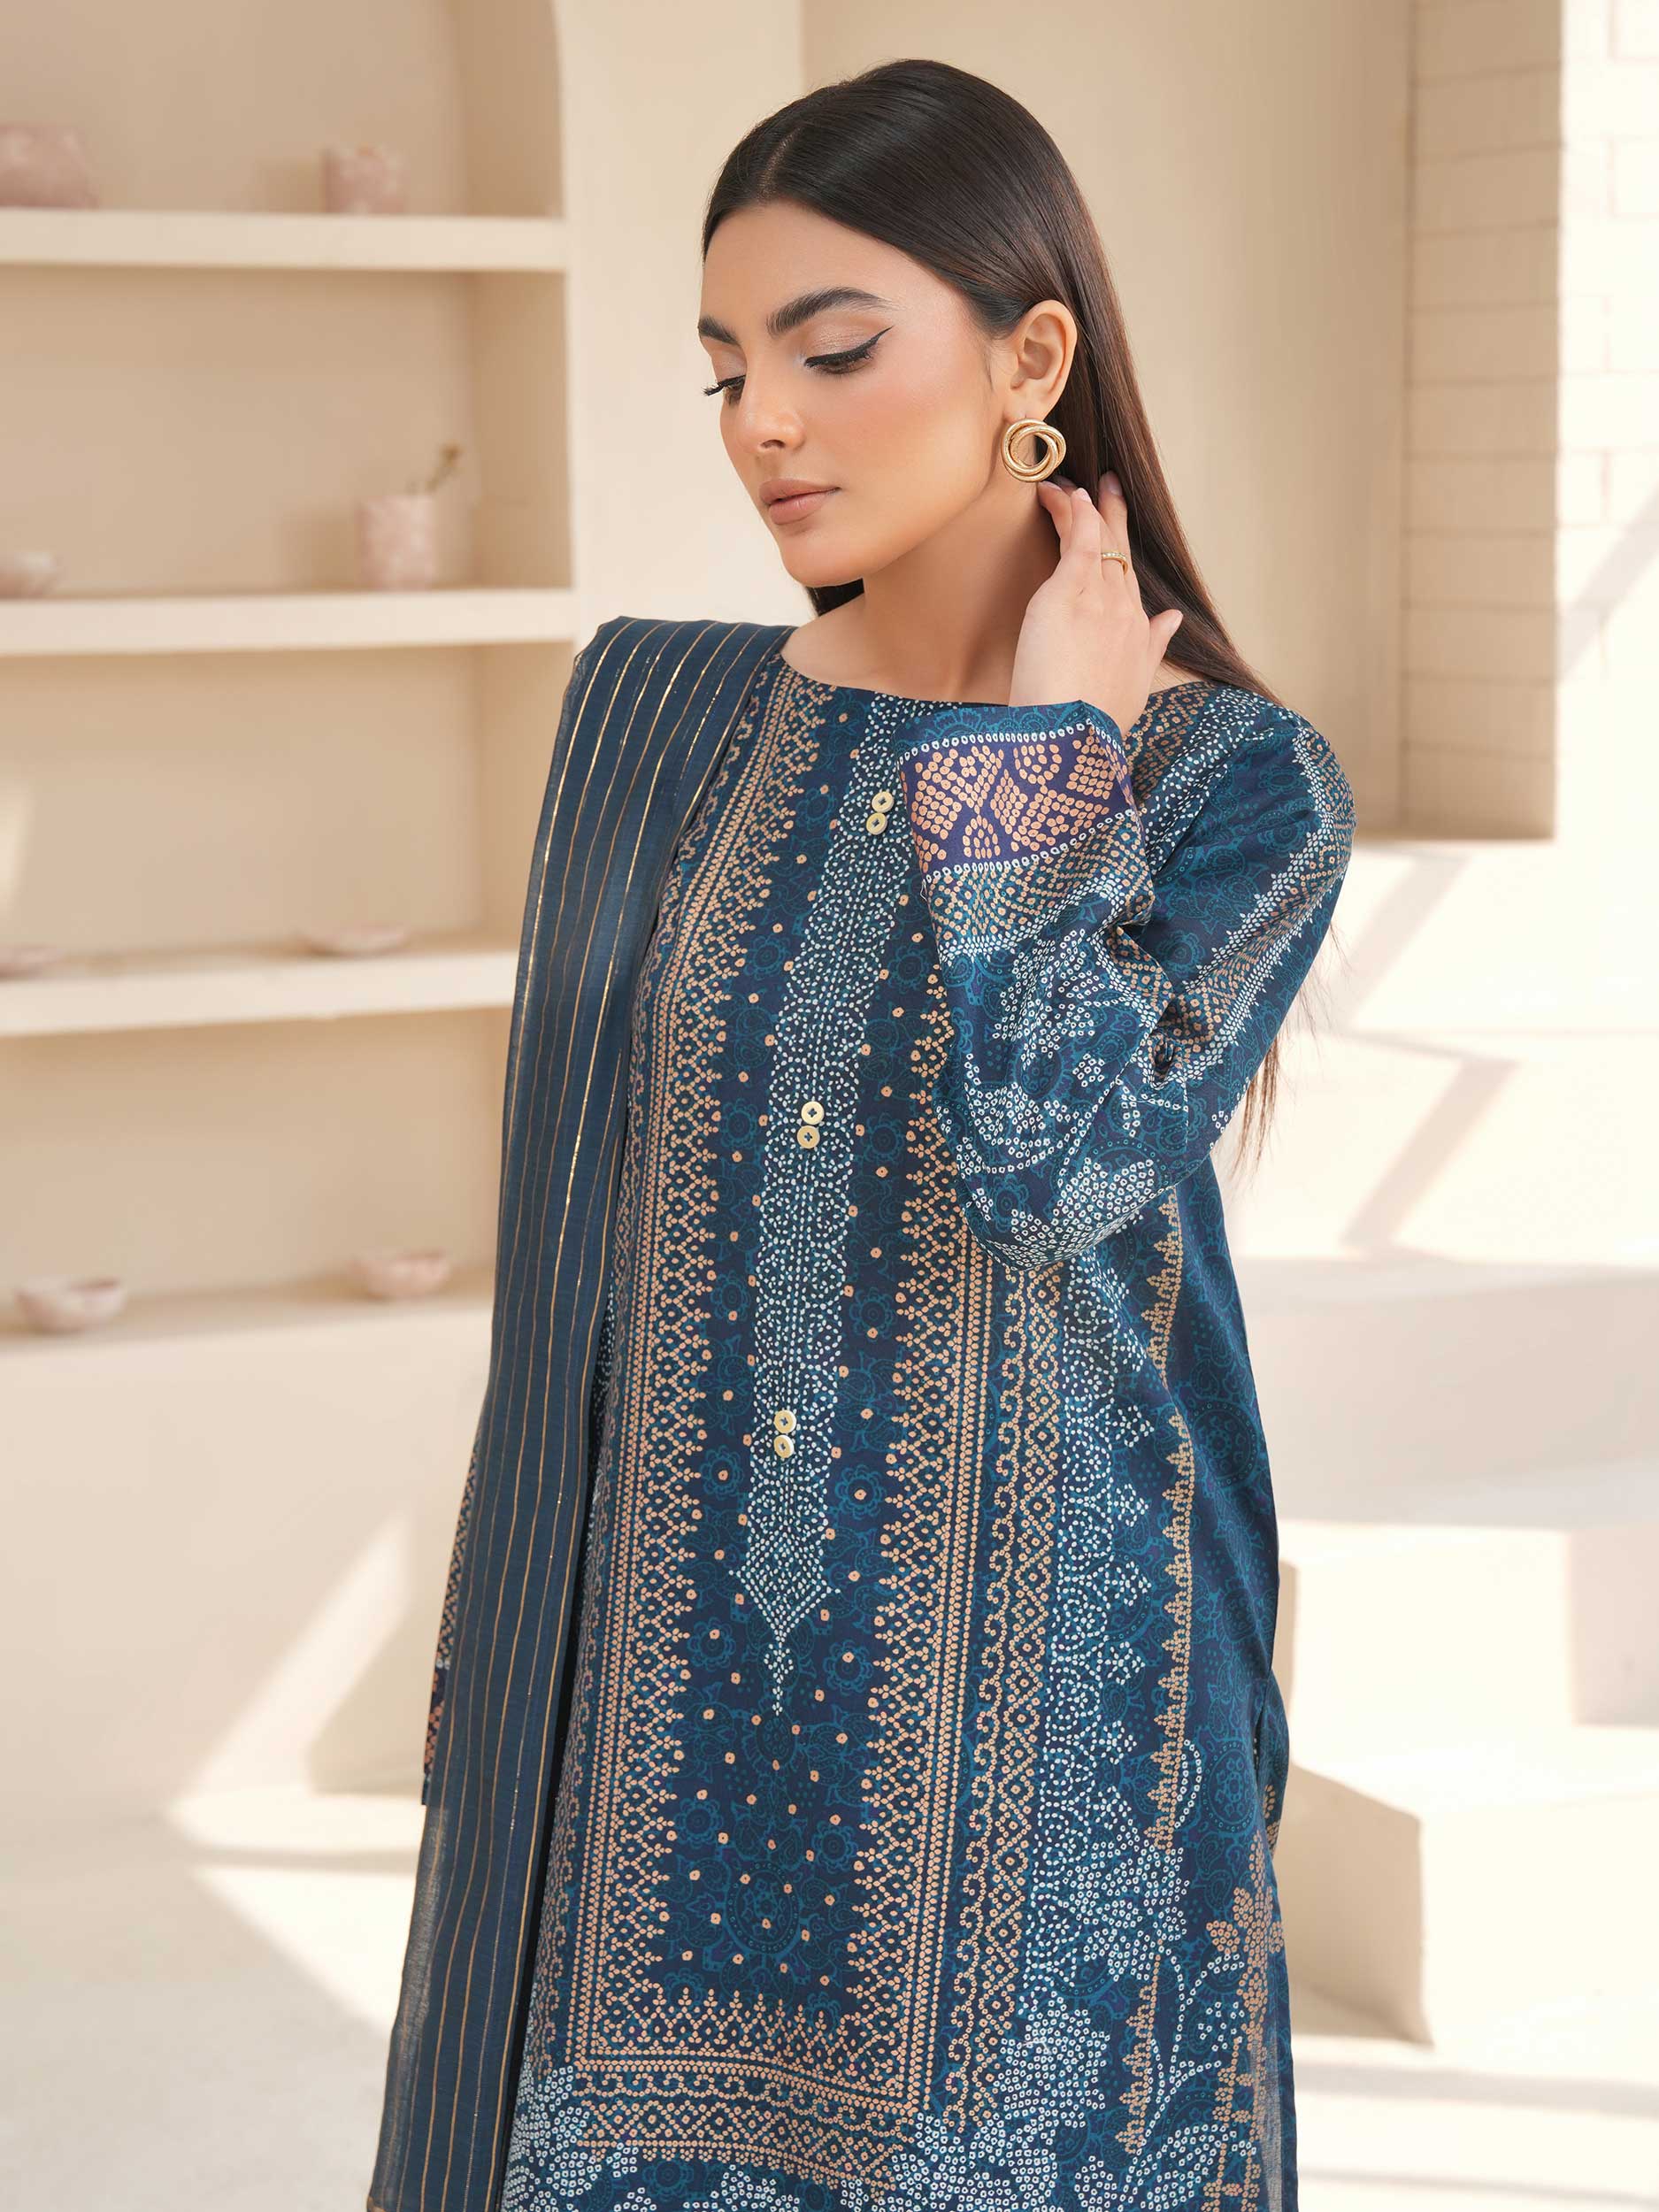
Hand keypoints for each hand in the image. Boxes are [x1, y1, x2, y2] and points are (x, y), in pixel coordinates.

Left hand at [1009, 468, 1184, 737]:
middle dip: (1114, 516)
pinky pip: (1078, 543)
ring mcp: (1099, 601)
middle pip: (1120, 553)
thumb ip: (1152, 649)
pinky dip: (1076, 516)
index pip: (1129, 582)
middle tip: (1108, 484)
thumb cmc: (1092, 727)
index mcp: (1138, 636)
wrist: (1072, 742)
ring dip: (1084, 510)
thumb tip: (1171, 620)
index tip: (1114, 531)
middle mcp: (1125, 612)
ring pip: (1097, 542)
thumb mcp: (1132, 689)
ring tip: (1071, 484)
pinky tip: (1070, 495)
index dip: (1120, 554)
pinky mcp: (1067, 595)